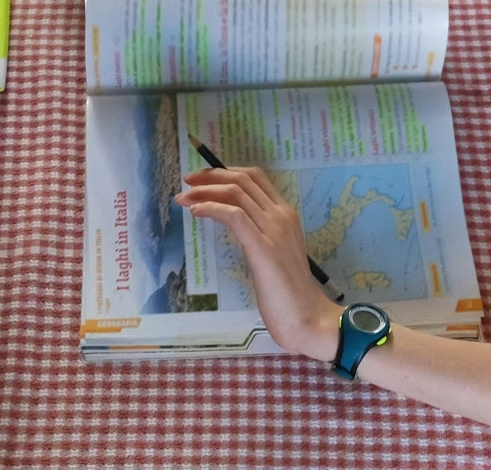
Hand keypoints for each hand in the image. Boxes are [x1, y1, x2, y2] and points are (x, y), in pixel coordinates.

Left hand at [176, 166, 342, 361]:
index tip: (203, 178)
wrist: (307, 318)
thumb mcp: (274, 254)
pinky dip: (211, 208)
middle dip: (210, 176)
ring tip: (183, 198)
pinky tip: (195, 211)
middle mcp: (281, 216)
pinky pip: (234, 216)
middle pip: (242, 180)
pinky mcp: (263, 247)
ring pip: (236, 193)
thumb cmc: (290, 293)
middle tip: (187, 182)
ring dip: (205, 191)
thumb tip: (235, 226)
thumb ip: (260, 235)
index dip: (226, 172)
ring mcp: (274, 230)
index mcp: (286, 215)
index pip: (255, 178)